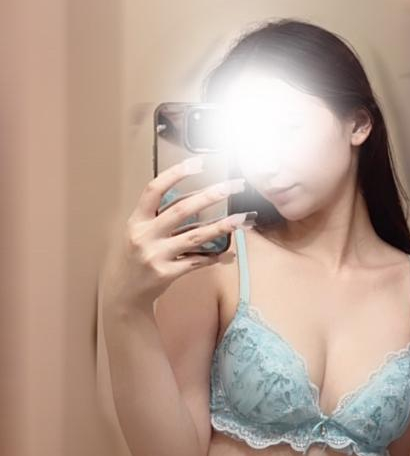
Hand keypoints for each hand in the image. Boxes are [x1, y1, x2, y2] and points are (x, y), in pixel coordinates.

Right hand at [101, 160, 254, 311]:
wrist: (124, 293)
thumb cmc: (136, 257)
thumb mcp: (140, 232)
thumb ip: (162, 216)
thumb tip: (199, 200)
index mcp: (137, 220)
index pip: (154, 189)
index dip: (176, 174)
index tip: (198, 162)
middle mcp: (144, 235)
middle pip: (181, 209)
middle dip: (210, 195)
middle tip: (232, 186)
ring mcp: (155, 255)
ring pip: (194, 237)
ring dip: (220, 227)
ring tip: (240, 219)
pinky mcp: (166, 274)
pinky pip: (196, 262)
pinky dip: (212, 257)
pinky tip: (226, 254)